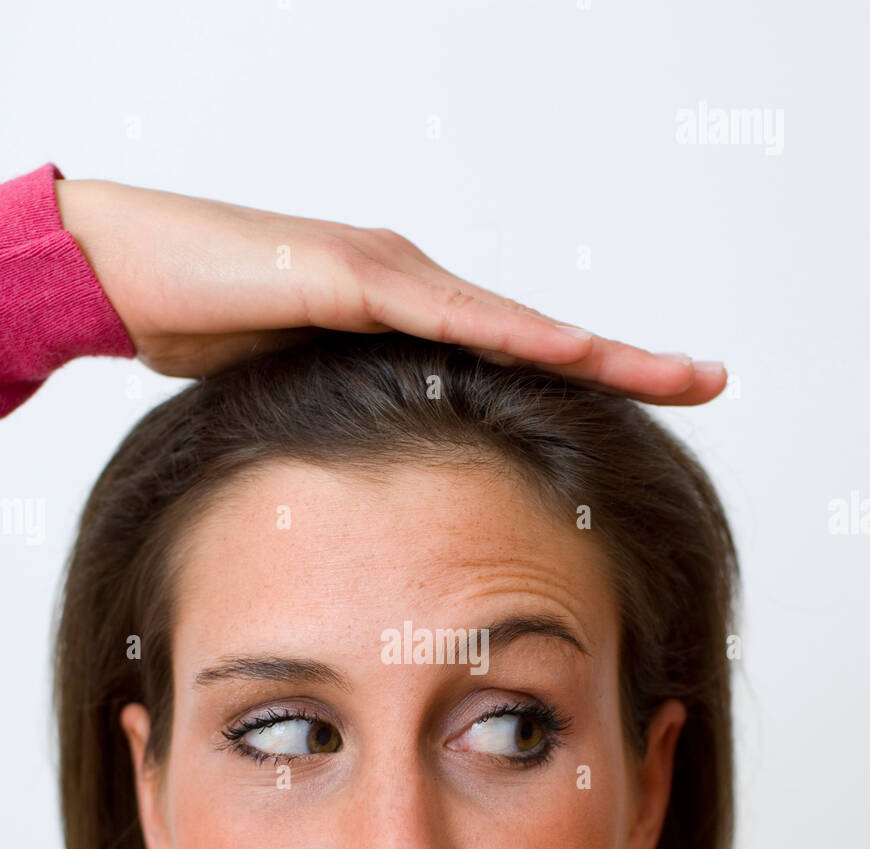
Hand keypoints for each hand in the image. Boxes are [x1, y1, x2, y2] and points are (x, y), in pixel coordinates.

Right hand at [55, 177, 724, 403]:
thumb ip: (356, 417)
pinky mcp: (350, 273)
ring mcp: (390, 274)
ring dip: (597, 348)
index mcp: (409, 319)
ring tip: (674, 372)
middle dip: (625, 359)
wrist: (126, 270)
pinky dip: (512, 332)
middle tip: (708, 378)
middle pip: (537, 332)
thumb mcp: (302, 393)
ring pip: (513, 318)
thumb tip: (391, 476)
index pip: (514, 353)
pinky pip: (446, 311)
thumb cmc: (209, 328)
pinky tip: (573, 349)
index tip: (653, 399)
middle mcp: (416, 286)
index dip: (585, 376)